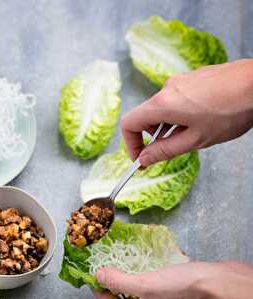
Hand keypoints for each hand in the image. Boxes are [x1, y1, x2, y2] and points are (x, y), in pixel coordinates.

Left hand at [93, 261, 252, 298]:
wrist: (221, 286)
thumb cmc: (185, 289)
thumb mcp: (145, 284)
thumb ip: (120, 281)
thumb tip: (99, 276)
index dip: (102, 296)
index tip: (96, 280)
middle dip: (116, 283)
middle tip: (110, 267)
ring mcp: (168, 298)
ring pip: (144, 287)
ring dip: (134, 273)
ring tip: (128, 258)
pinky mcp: (180, 286)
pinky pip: (161, 276)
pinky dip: (154, 265)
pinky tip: (154, 253)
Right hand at [121, 59, 252, 166]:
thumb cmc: (230, 112)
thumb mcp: (195, 140)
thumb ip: (165, 151)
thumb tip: (144, 159)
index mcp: (163, 104)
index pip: (129, 123)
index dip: (131, 144)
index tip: (142, 157)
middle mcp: (167, 88)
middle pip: (147, 116)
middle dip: (155, 136)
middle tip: (176, 148)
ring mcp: (181, 80)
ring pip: (164, 108)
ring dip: (171, 125)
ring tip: (196, 132)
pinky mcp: (194, 77)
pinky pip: (178, 99)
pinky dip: (182, 114)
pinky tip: (205, 119)